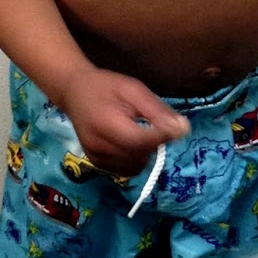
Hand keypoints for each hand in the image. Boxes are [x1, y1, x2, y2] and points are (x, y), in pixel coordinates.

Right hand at [59, 66, 189, 175]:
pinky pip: (125, 171)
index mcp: (107, 123)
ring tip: (139, 133)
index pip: (141, 141)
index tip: (179, 128)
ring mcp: (95, 157)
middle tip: (152, 125)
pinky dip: (134, 160)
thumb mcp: (134, 89)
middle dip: (154, 144)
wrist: (74, 91)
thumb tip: (182, 129)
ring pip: (135, 167)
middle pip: (140, 156)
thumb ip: (157, 111)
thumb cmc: (106, 86)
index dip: (163, 137)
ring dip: (145, 154)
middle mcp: (98, 145)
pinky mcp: (96, 163)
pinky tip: (130, 144)